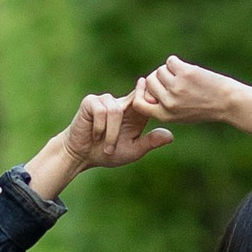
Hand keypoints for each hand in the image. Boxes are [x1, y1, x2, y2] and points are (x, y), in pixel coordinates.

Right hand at [25, 92, 172, 203]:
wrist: (81, 155)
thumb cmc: (107, 153)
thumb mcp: (133, 150)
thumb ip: (149, 142)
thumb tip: (171, 136)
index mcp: (134, 113)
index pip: (147, 99)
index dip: (153, 99)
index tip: (157, 104)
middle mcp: (121, 104)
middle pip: (135, 96)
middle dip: (139, 102)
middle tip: (139, 116)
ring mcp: (105, 101)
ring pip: (116, 111)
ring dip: (111, 134)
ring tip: (107, 147)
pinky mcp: (91, 102)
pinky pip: (101, 112)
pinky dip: (100, 127)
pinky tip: (95, 135)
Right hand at [130, 57, 251, 137]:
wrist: (230, 103)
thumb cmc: (207, 108)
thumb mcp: (182, 114)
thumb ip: (165, 104)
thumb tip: (148, 83)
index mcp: (166, 116)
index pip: (139, 104)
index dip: (140, 91)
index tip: (143, 82)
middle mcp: (168, 103)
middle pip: (150, 81)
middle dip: (159, 77)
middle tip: (175, 78)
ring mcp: (176, 87)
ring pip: (160, 70)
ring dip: (170, 69)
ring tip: (185, 76)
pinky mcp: (185, 73)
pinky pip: (171, 61)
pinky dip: (177, 62)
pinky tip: (188, 69)